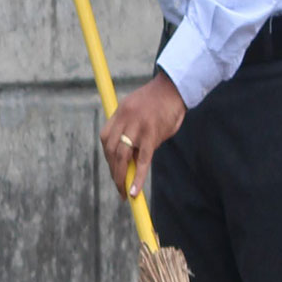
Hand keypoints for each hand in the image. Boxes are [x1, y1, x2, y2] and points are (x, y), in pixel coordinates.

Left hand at [101, 71, 184, 203]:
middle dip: (113, 171)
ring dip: (120, 177)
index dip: (107, 156)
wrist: (175, 88)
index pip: (106, 139)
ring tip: (124, 193)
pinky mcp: (152, 135)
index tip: (113, 167)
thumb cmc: (160, 102)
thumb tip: (134, 156)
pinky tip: (135, 191)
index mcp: (120, 112)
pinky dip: (138, 178)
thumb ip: (133, 130)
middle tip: (118, 186)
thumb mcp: (139, 111)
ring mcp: (137, 127)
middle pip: (111, 150)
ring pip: (122, 157)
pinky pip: (143, 160)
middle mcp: (125, 119)